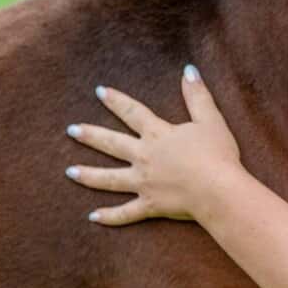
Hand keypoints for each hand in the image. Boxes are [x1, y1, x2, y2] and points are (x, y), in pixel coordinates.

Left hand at [65, 64, 241, 225]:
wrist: (217, 189)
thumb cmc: (217, 154)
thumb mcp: (210, 119)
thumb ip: (197, 96)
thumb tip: (189, 70)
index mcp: (158, 135)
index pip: (133, 113)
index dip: (116, 101)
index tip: (99, 91)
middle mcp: (144, 157)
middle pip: (112, 144)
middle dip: (90, 135)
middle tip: (71, 130)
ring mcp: (144, 182)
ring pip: (109, 179)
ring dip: (88, 175)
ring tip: (69, 172)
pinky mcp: (149, 205)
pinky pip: (125, 212)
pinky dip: (109, 216)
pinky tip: (93, 217)